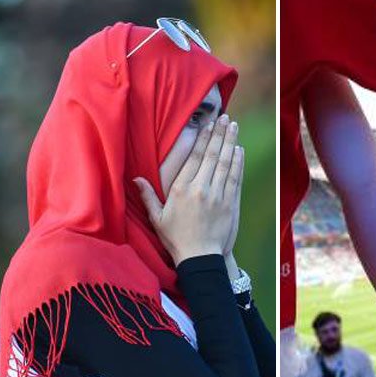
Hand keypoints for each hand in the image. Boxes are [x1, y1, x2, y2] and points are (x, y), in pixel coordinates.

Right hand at [135, 116, 242, 264]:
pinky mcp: (230, 204)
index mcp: (181, 190)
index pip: (194, 158)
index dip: (202, 139)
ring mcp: (218, 196)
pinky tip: (239, 150)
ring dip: (231, 143)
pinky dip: (238, 163)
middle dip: (219, 134)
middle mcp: (201, 189)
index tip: (207, 125)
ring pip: (226, 163)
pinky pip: (235, 178)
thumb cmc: (176, 239)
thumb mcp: (157, 218)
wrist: (200, 258)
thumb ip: (148, 196)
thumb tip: (135, 179)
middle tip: (224, 118)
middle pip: (212, 155)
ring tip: (233, 127)